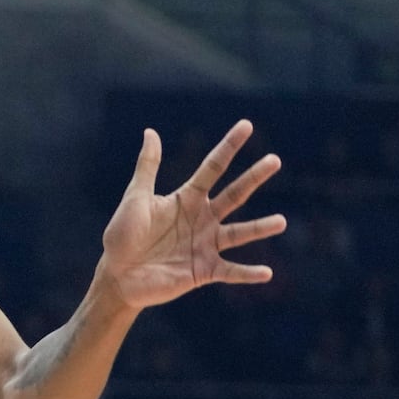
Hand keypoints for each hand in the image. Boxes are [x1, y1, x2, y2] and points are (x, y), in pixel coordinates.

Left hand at [98, 119, 285, 308]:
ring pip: (239, 233)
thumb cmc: (123, 233)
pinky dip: (247, 273)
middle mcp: (202, 219)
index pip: (212, 168)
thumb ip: (147, 166)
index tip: (246, 125)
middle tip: (274, 160)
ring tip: (281, 221)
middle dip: (253, 178)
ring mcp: (205, 245)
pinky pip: (230, 271)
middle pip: (233, 195)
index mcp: (186, 198)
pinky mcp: (203, 271)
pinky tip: (266, 272)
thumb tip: (151, 131)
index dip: (228, 147)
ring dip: (259, 228)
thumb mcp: (136, 196)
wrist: (117, 273)